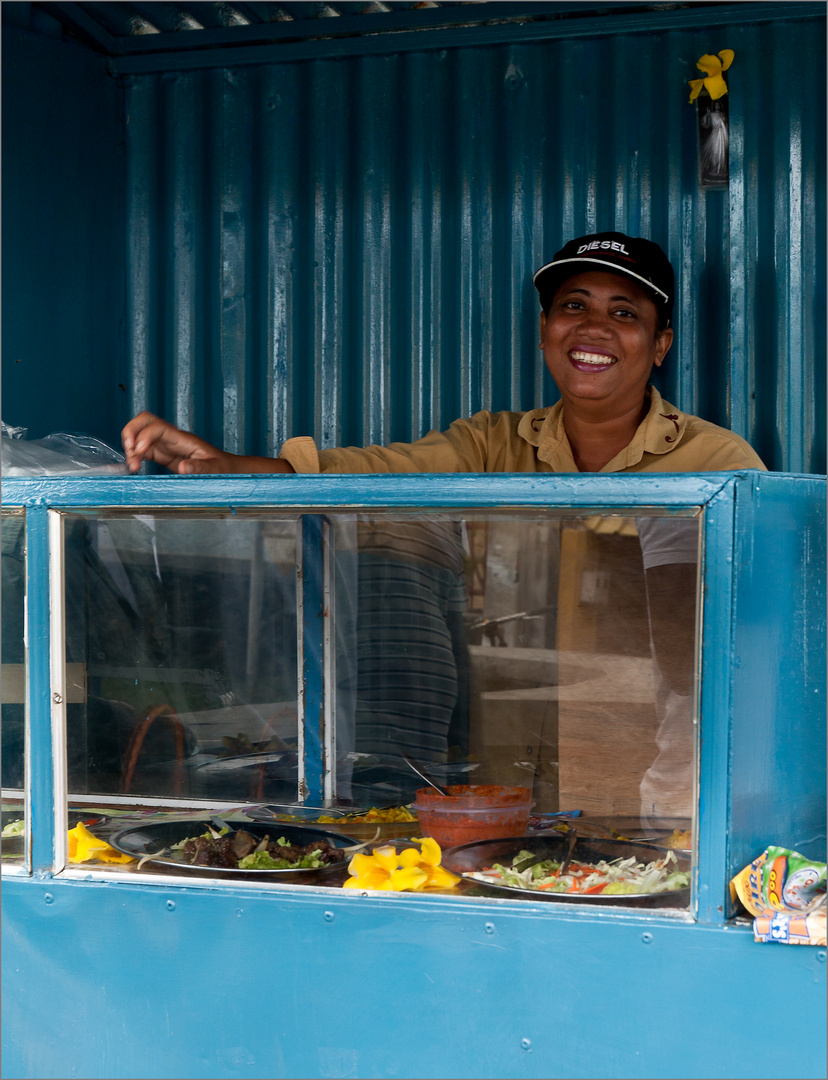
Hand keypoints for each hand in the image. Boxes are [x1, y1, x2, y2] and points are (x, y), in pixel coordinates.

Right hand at [121, 412, 238, 474]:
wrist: (227, 469)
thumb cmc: (223, 468)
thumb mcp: (216, 469)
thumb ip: (200, 468)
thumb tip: (183, 468)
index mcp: (184, 439)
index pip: (158, 427)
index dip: (145, 436)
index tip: (140, 452)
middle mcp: (172, 438)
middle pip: (145, 421)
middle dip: (131, 432)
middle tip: (129, 452)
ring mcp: (167, 445)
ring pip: (140, 435)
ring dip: (130, 446)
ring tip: (132, 465)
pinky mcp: (164, 455)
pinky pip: (143, 449)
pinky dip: (134, 456)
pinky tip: (135, 467)